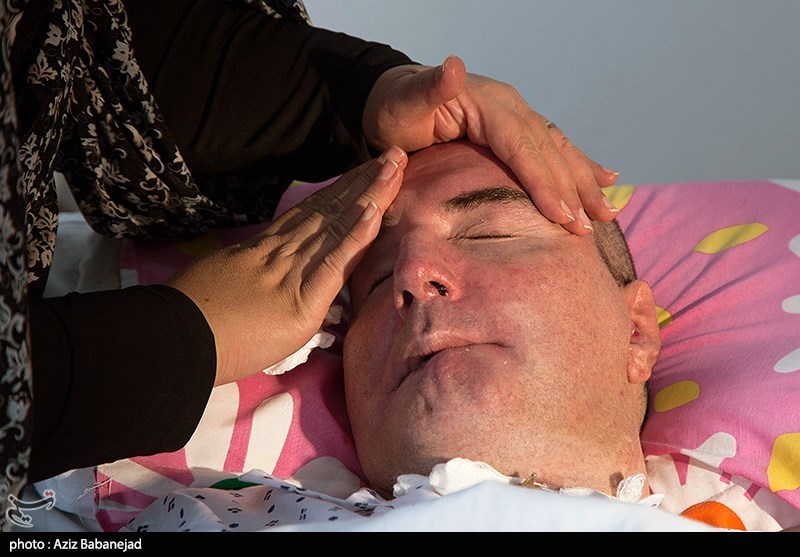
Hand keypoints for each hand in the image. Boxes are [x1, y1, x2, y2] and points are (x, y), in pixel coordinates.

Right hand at [166, 146, 407, 385]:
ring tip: (394, 167)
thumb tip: (266, 280)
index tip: (362, 171)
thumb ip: (250, 276)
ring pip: (338, 227)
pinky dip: (357, 236)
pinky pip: (333, 263)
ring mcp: (290, 272)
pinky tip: (376, 210)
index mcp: (263, 250)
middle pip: (330, 211)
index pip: (310, 214)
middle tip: (393, 156)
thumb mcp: (221, 284)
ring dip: (370, 196)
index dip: (340, 192)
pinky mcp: (301, 299)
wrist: (173, 340)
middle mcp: (280, 253)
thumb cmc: (190, 322)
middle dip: (363, 184)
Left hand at [363, 55, 619, 235]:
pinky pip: (554, 149)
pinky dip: (580, 165)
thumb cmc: (396, 109)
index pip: (522, 147)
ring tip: (606, 211)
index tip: (561, 215)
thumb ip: (430, 88)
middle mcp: (511, 108)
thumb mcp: (405, 101)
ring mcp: (517, 117)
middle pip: (548, 152)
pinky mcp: (516, 130)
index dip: (543, 181)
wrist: (395, 101)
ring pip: (558, 151)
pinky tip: (605, 180)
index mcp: (490, 104)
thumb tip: (453, 66)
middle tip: (590, 228)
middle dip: (572, 190)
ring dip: (584, 182)